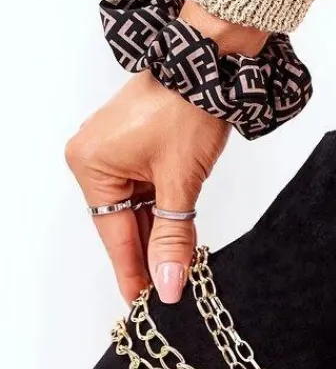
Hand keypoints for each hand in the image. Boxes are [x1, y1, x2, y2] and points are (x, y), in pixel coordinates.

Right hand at [65, 0, 267, 303]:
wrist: (209, 64)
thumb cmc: (188, 107)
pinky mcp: (133, 148)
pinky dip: (160, 215)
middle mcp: (94, 159)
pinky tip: (175, 242)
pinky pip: (143, 193)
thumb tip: (168, 283)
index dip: (132, 272)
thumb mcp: (181, 184)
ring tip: (175, 272)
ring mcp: (112, 153)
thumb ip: (173, 238)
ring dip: (157, 237)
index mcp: (92, 165)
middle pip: (122, 225)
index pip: (114, 235)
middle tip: (165, 293)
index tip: (141, 303)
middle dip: (147, 256)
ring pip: (136, 212)